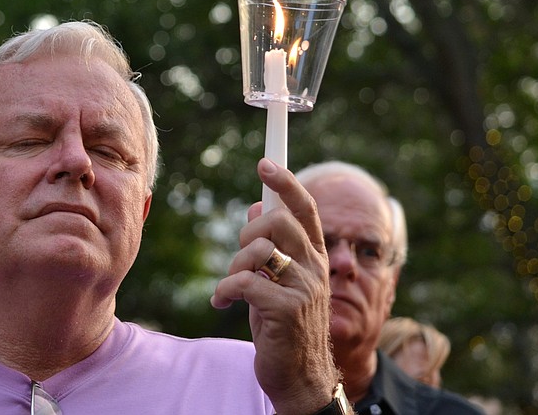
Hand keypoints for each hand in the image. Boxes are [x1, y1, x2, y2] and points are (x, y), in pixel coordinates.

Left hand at [211, 158, 339, 413]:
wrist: (300, 375)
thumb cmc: (284, 324)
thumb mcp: (278, 280)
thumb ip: (272, 246)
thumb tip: (257, 209)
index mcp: (316, 256)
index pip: (305, 209)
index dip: (286, 182)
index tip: (265, 163)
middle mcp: (316, 267)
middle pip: (279, 221)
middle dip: (248, 234)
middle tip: (239, 257)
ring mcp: (305, 288)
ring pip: (260, 250)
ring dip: (234, 265)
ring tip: (230, 287)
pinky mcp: (287, 310)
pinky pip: (245, 282)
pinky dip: (225, 290)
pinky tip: (221, 303)